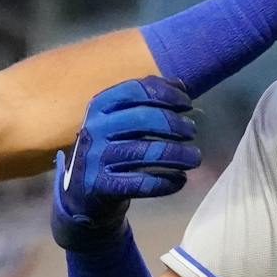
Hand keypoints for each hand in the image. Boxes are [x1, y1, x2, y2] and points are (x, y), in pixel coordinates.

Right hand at [51, 77, 198, 249]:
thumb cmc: (109, 147)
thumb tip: (180, 85)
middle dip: (174, 124)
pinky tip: (180, 180)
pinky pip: (142, 184)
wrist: (81, 191)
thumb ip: (146, 99)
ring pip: (146, 153)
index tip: (187, 104)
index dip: (166, 94)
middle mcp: (96, 129)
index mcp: (100, 106)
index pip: (136, 91)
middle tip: (192, 132)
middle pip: (142, 119)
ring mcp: (97, 159)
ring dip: (178, 154)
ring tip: (195, 157)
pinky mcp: (103, 187)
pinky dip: (167, 182)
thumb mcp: (119, 119)